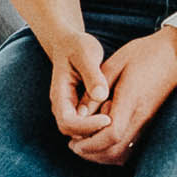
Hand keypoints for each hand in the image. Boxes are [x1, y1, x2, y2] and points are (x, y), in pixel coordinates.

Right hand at [44, 26, 114, 147]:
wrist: (69, 43)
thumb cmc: (77, 46)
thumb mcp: (86, 54)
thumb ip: (93, 74)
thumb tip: (101, 96)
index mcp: (59, 93)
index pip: (67, 121)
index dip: (87, 126)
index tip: (108, 119)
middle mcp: (61, 105)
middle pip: (72, 132)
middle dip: (93, 132)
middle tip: (115, 123)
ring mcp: (69, 108)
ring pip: (79, 132)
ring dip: (97, 132)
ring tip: (117, 121)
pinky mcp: (79, 108)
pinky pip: (86, 126)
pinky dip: (99, 126)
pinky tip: (115, 117)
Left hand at [68, 28, 176, 166]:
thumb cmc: (146, 53)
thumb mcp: (115, 63)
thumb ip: (96, 90)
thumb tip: (80, 113)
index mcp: (131, 100)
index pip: (111, 134)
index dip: (90, 143)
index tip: (73, 140)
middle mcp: (142, 117)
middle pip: (116, 151)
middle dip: (91, 153)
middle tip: (74, 145)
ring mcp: (149, 123)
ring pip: (125, 154)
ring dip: (102, 155)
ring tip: (86, 145)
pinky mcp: (152, 124)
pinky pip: (133, 149)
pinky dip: (116, 152)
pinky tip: (104, 142)